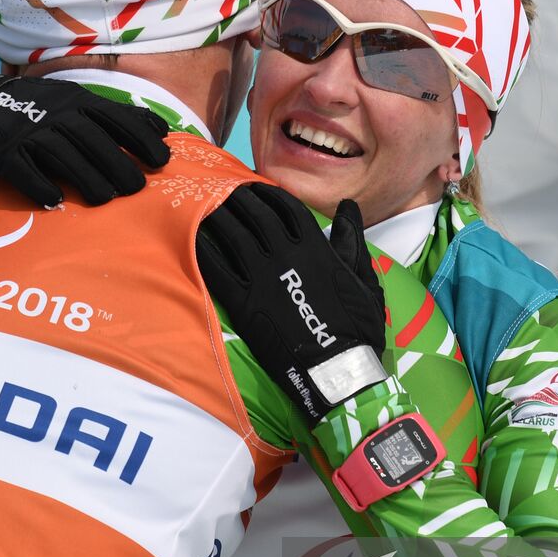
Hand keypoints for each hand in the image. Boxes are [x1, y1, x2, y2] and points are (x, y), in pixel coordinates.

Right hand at [0, 68, 170, 206]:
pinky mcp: (3, 151)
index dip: (140, 138)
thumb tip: (159, 129)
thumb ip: (112, 115)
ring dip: (86, 178)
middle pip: (92, 139)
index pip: (116, 117)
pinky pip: (22, 169)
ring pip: (62, 155)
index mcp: (76, 100)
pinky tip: (55, 201)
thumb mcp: (72, 99)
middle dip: (117, 164)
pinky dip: (38, 185)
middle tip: (136, 188)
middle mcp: (55, 113)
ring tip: (105, 199)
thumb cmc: (33, 106)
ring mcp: (28, 131)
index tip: (161, 160)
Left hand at [196, 182, 386, 422]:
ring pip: (232, 235)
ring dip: (217, 216)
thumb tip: (348, 207)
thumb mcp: (364, 279)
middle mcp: (286, 254)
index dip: (267, 194)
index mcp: (316, 246)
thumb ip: (353, 240)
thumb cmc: (358, 328)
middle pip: (255, 214)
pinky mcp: (243, 302)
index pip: (285, 207)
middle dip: (238, 198)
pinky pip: (216, 268)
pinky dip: (203, 248)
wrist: (337, 370)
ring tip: (205, 204)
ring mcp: (262, 277)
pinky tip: (193, 237)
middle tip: (223, 189)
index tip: (254, 186)